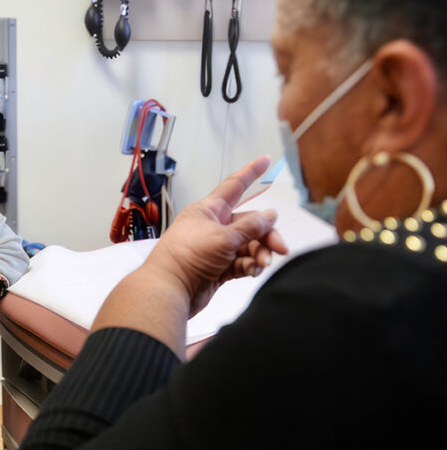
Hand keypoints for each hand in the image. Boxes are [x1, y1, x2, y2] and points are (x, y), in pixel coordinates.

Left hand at [145, 155, 287, 316]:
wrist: (171, 289)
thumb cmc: (186, 257)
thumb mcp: (224, 237)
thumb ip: (250, 226)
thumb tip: (270, 215)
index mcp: (208, 210)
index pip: (234, 186)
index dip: (251, 173)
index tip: (265, 160)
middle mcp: (213, 227)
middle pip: (249, 223)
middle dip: (266, 235)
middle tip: (279, 248)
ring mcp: (216, 248)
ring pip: (248, 245)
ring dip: (259, 253)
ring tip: (262, 263)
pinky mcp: (219, 268)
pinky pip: (242, 262)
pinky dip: (250, 266)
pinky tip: (252, 271)